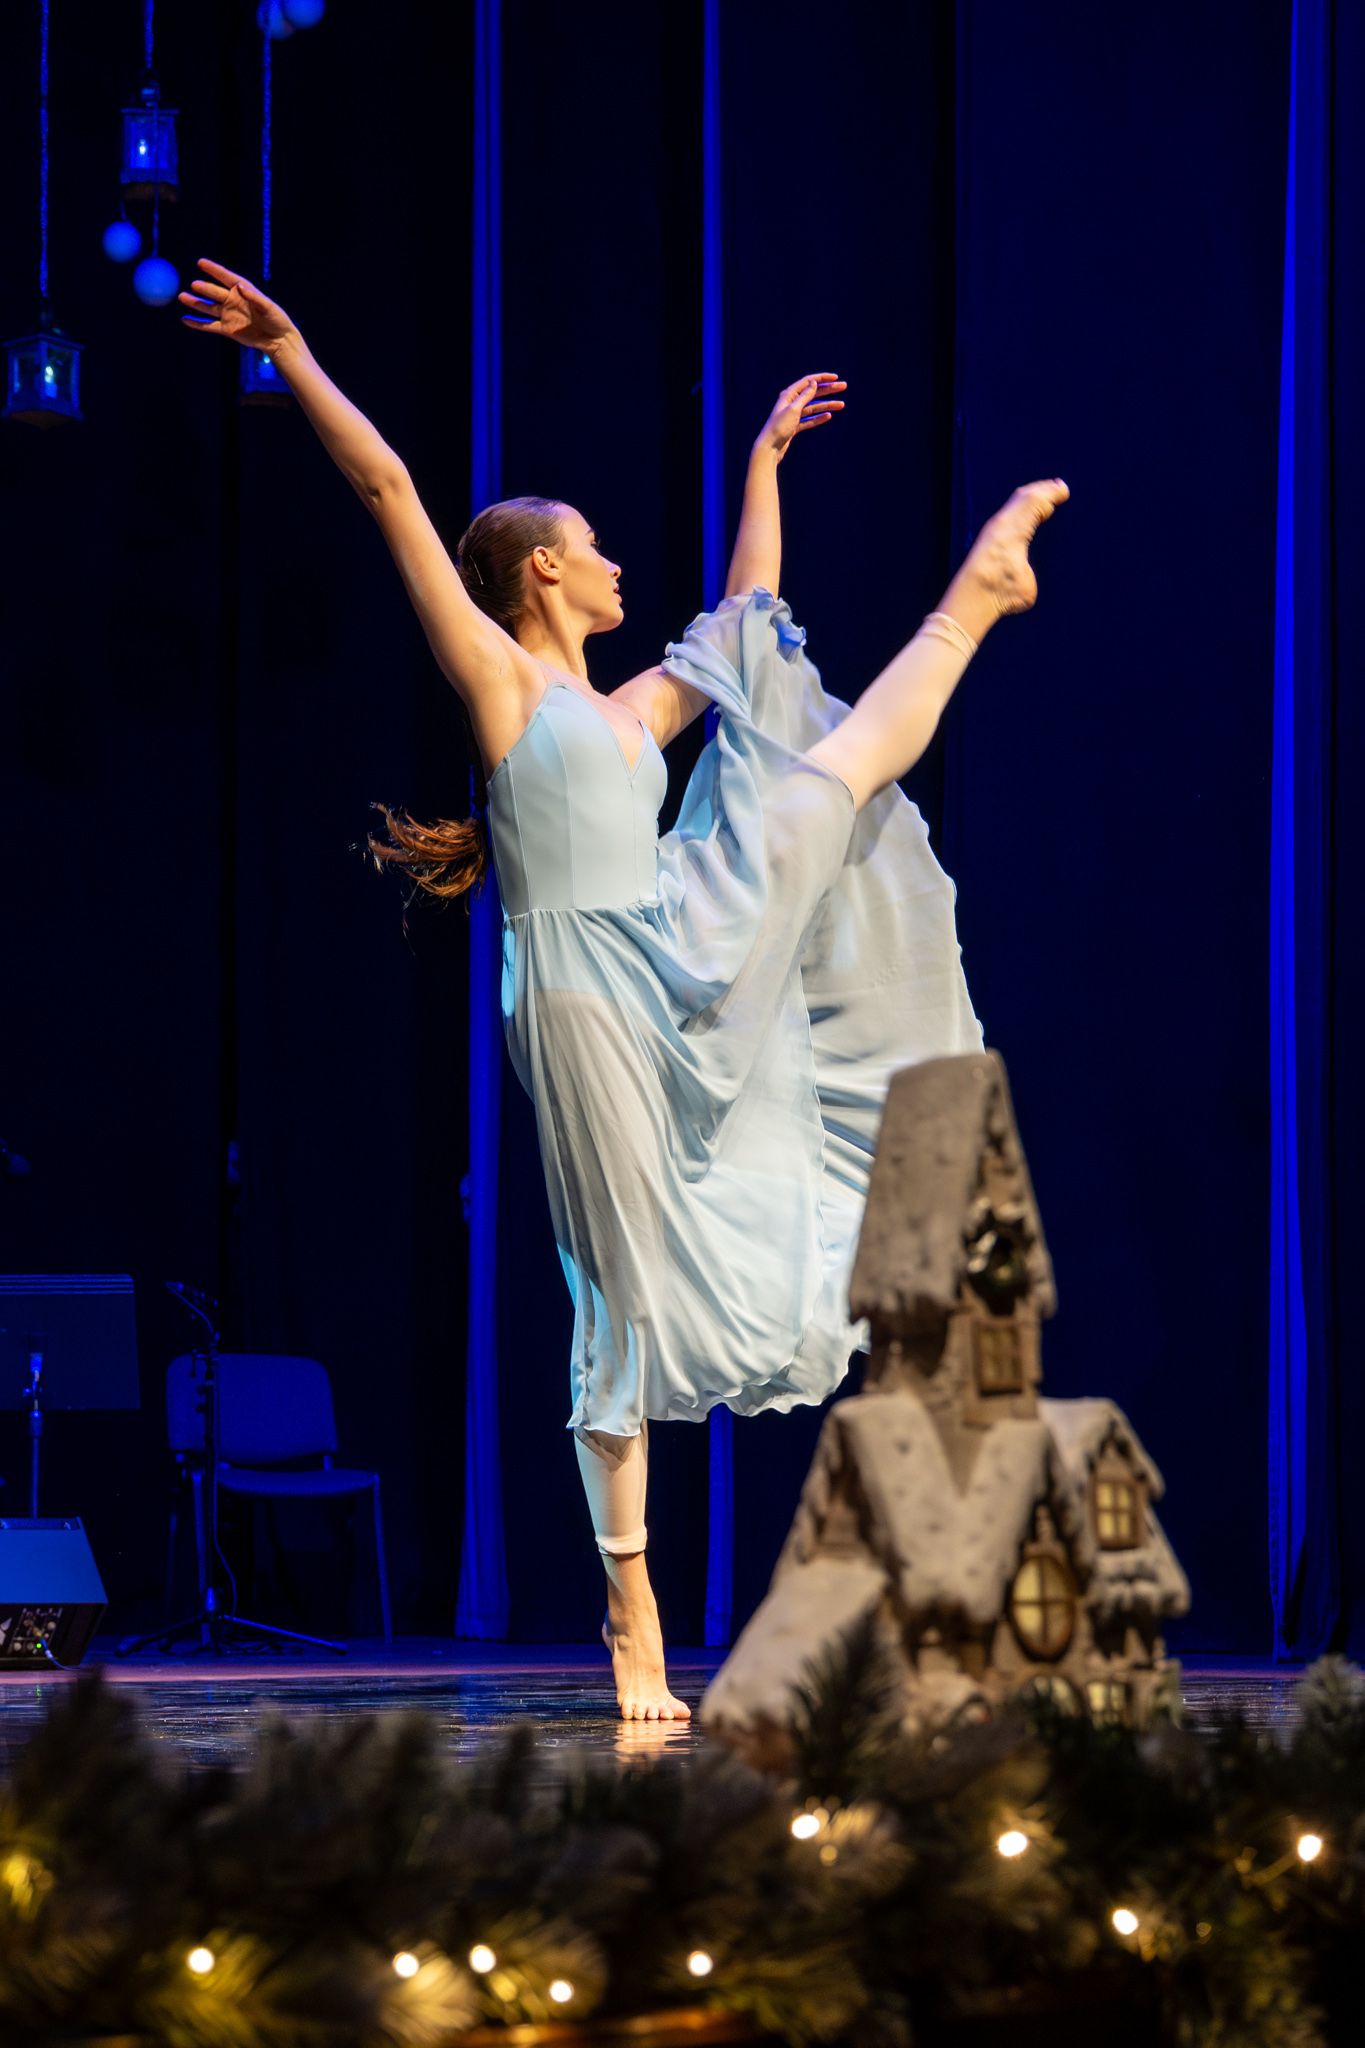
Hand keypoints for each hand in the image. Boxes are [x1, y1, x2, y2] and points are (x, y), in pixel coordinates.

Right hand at [178, 257, 296, 350]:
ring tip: (182, 296)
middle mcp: (232, 300)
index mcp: (243, 290)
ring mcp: (228, 314)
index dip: (213, 269)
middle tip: (194, 285)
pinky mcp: (226, 329)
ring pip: (208, 308)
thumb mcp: (268, 307)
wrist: (278, 340)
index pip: (225, 277)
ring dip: (195, 303)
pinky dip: (197, 324)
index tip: (201, 262)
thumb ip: (254, 297)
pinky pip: (208, 325)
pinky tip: (185, 319)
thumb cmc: (276, 319)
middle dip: (204, 288)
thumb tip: (239, 286)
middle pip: (214, 292)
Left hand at [755, 373, 846, 462]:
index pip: (808, 381)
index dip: (822, 378)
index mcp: (789, 395)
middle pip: (813, 393)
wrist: (769, 448)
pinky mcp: (794, 426)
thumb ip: (805, 396)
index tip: (836, 378)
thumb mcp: (794, 409)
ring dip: (827, 405)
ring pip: (813, 407)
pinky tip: (828, 416)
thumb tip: (814, 383)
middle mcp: (791, 402)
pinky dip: (818, 418)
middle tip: (843, 387)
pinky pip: (809, 420)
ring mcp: (793, 415)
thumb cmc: (779, 428)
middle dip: (828, 389)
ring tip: (841, 405)